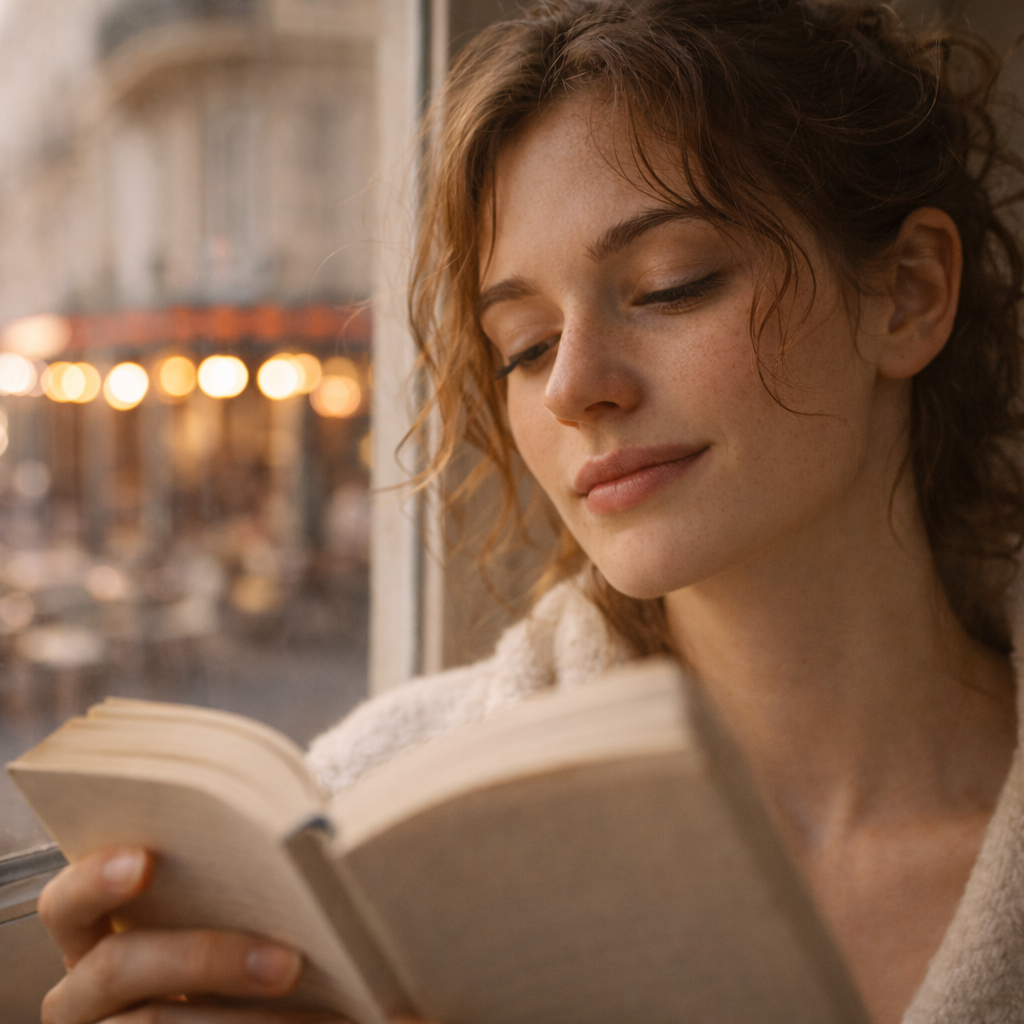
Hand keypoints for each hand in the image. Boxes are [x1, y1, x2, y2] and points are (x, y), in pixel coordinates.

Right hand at [36, 847, 349, 1022]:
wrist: (260, 1011)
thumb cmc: (246, 954)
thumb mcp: (230, 914)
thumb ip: (234, 883)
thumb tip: (304, 845)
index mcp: (97, 935)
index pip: (69, 904)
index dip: (95, 879)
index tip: (145, 861)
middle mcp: (85, 997)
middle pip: (118, 968)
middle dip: (207, 960)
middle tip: (289, 964)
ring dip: (247, 1020)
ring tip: (323, 1010)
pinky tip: (315, 1022)